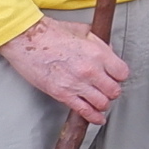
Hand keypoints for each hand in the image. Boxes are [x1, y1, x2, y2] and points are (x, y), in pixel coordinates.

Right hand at [0, 18, 129, 122]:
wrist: (25, 39)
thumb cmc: (49, 32)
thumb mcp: (81, 30)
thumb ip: (99, 41)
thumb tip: (109, 50)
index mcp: (97, 52)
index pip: (122, 73)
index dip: (119, 76)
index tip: (116, 76)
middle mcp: (90, 70)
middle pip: (114, 91)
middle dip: (112, 91)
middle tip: (107, 89)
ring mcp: (77, 83)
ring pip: (102, 103)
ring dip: (103, 103)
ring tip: (100, 100)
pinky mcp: (62, 94)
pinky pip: (84, 111)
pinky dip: (93, 117)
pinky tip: (97, 118)